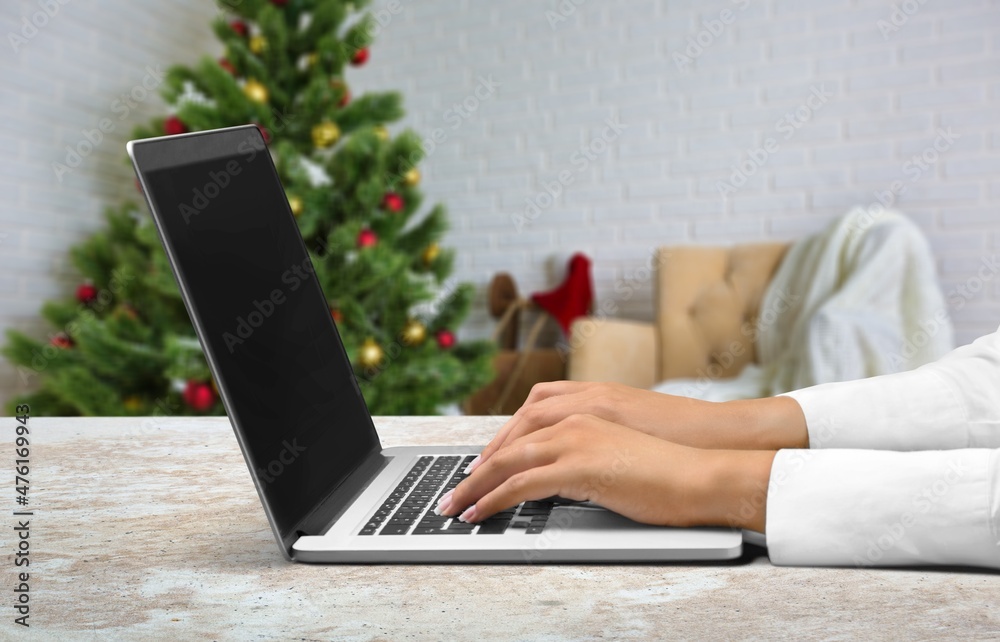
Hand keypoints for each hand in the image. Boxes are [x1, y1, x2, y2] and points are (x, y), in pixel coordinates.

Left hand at [438, 413, 775, 531]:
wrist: (702, 468)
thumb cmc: (674, 460)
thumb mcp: (626, 444)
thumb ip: (596, 446)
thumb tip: (577, 467)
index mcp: (588, 405)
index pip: (527, 418)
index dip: (500, 442)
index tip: (482, 463)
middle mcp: (576, 416)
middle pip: (510, 438)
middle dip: (479, 464)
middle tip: (458, 486)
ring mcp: (575, 439)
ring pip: (508, 460)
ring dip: (476, 485)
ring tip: (455, 504)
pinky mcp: (577, 467)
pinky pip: (521, 483)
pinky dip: (494, 499)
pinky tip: (480, 512)